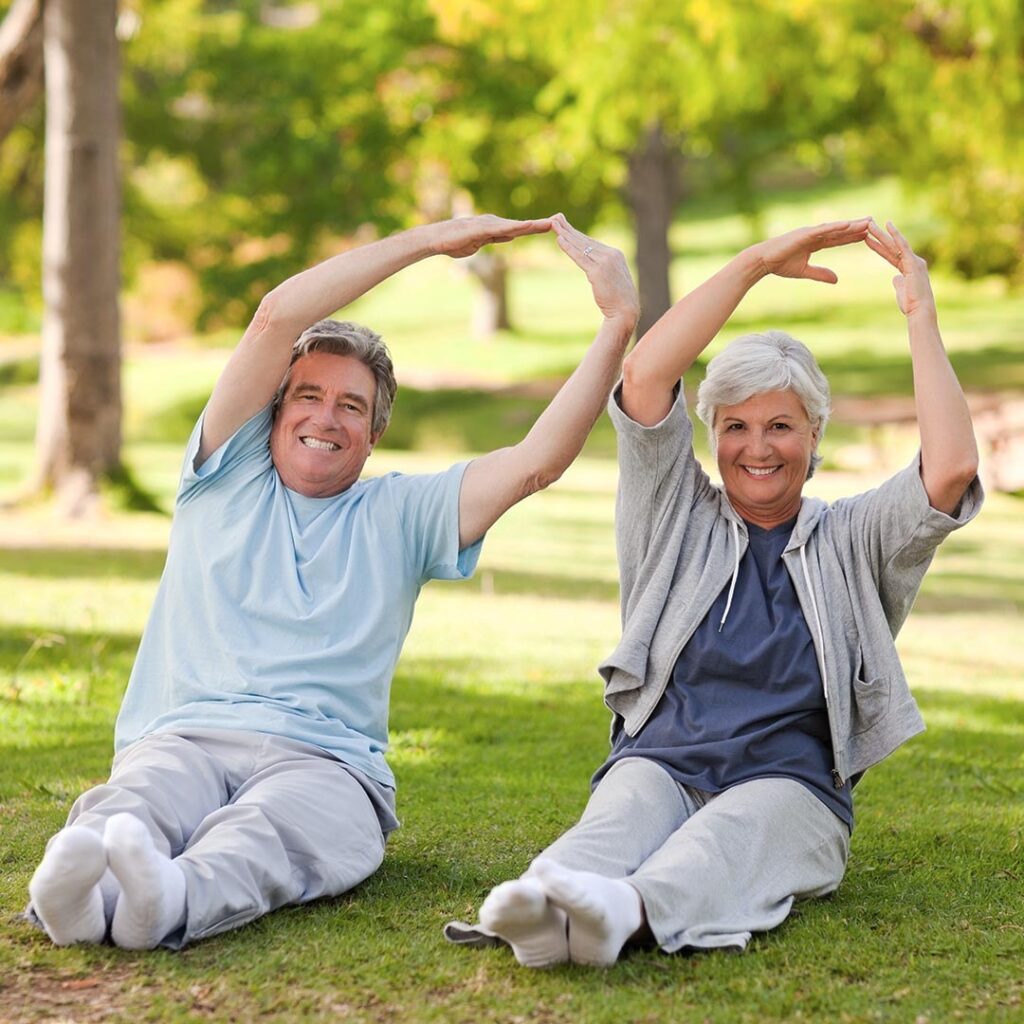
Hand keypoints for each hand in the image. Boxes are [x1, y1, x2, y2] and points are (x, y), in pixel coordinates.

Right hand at [431, 214, 551, 258]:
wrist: (437, 240)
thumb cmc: (453, 243)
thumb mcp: (479, 244)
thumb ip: (494, 238)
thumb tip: (509, 236)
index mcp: (494, 228)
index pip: (518, 230)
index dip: (534, 229)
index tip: (550, 229)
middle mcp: (494, 223)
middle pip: (521, 225)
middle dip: (539, 224)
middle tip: (559, 221)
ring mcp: (489, 224)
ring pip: (516, 225)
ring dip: (533, 224)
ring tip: (550, 223)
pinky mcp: (482, 228)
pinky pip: (504, 228)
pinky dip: (517, 227)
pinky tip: (528, 226)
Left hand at [551, 213, 639, 328]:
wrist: (626, 312)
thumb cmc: (619, 300)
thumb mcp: (612, 280)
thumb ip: (604, 270)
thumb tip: (594, 269)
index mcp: (616, 255)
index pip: (592, 242)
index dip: (577, 234)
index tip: (566, 227)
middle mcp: (611, 254)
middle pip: (585, 240)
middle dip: (569, 229)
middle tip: (555, 218)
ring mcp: (605, 262)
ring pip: (581, 245)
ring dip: (565, 234)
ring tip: (553, 224)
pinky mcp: (598, 271)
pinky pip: (580, 257)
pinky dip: (568, 247)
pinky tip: (559, 240)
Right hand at [751, 218, 871, 283]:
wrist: (763, 261)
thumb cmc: (779, 264)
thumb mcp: (804, 271)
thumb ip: (820, 273)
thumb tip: (837, 280)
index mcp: (814, 243)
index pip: (838, 239)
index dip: (852, 237)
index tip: (867, 234)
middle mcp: (814, 235)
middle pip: (840, 231)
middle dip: (857, 227)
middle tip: (874, 222)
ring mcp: (810, 233)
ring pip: (835, 228)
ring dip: (851, 224)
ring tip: (867, 221)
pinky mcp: (804, 234)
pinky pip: (824, 230)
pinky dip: (836, 227)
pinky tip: (848, 224)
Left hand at [865, 220, 936, 318]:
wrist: (920, 310)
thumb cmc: (911, 304)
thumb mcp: (901, 291)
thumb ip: (899, 282)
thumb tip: (895, 278)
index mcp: (909, 268)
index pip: (890, 254)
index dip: (878, 247)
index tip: (867, 239)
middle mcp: (913, 261)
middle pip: (891, 246)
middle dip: (878, 235)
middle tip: (866, 224)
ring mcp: (914, 261)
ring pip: (894, 244)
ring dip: (881, 233)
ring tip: (869, 223)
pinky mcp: (914, 262)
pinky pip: (903, 246)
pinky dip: (896, 235)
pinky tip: (888, 225)